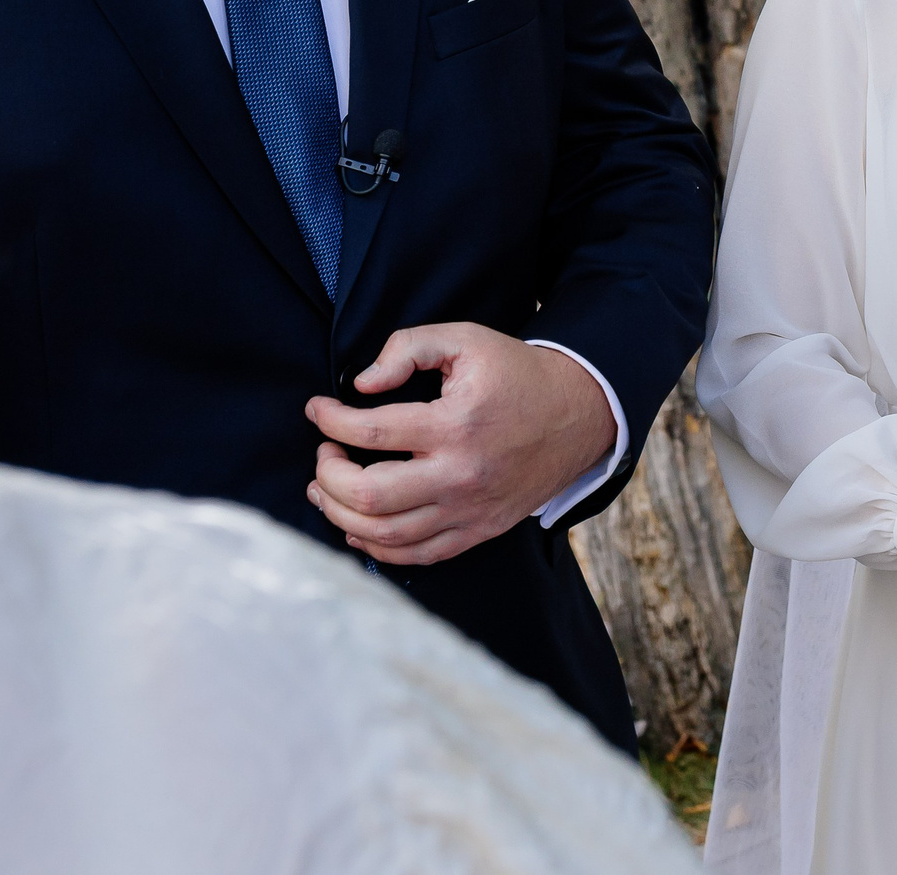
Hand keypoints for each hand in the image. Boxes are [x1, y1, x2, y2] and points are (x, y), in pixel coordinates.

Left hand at [303, 323, 615, 565]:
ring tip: (326, 491)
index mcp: (455, 424)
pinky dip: (377, 548)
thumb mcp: (467, 340)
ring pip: (386, 534)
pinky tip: (358, 526)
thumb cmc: (517, 374)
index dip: (330, 420)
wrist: (578, 413)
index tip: (318, 410)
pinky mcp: (479, 530)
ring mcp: (470, 510)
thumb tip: (362, 384)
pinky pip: (417, 555)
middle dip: (327, 475)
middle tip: (323, 455)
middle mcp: (460, 474)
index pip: (370, 432)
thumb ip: (409, 348)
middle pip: (368, 495)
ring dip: (340, 515)